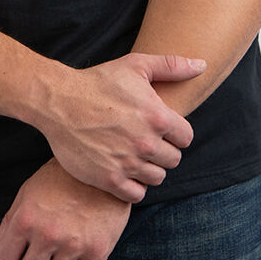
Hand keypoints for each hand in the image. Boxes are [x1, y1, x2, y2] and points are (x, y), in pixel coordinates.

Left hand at [0, 159, 130, 259]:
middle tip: (41, 255)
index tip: (19, 256)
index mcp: (25, 219)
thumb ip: (9, 221)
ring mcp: (73, 244)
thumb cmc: (61, 177)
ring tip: (61, 256)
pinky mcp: (98, 250)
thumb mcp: (29, 192)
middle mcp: (47, 234)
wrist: (101, 166)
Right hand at [36, 53, 204, 201]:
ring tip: (132, 153)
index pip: (186, 138)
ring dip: (148, 168)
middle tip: (143, 140)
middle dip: (162, 150)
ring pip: (157, 178)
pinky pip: (136, 194)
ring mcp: (128, 164)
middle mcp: (146, 144)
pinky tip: (122, 168)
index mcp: (158, 117)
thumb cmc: (98, 81)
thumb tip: (202, 66)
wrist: (58, 102)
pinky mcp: (109, 179)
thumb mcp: (136, 65)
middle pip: (173, 160)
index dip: (174, 132)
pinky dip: (132, 185)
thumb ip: (172, 66)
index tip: (158, 127)